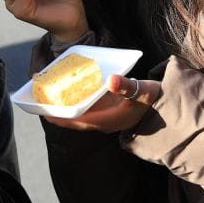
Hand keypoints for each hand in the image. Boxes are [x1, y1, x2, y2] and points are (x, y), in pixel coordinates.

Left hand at [45, 74, 160, 132]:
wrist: (164, 105)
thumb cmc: (153, 98)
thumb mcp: (143, 91)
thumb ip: (128, 87)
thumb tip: (112, 80)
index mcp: (110, 120)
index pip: (81, 121)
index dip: (63, 117)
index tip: (46, 112)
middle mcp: (105, 122)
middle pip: (76, 120)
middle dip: (58, 113)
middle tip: (39, 103)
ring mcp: (105, 118)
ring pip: (79, 115)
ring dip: (65, 108)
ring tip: (47, 97)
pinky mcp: (106, 112)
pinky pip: (86, 110)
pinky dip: (75, 103)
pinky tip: (66, 92)